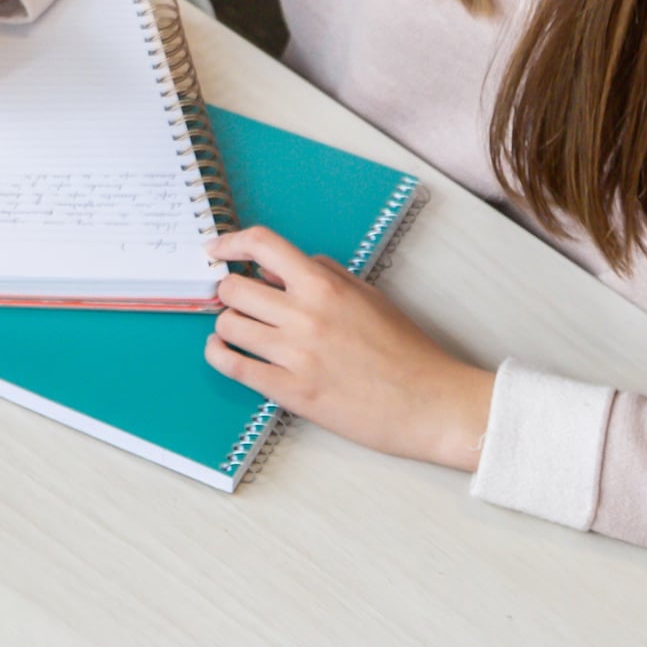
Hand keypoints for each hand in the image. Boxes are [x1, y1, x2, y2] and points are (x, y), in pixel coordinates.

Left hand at [207, 224, 495, 468]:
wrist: (430, 403)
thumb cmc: (406, 351)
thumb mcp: (369, 296)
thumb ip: (325, 274)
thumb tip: (280, 267)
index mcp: (326, 287)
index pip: (262, 245)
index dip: (230, 243)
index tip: (216, 250)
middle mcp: (305, 315)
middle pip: (233, 289)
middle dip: (230, 292)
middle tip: (239, 301)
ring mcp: (295, 355)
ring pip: (227, 325)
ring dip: (229, 325)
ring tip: (242, 329)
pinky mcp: (290, 391)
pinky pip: (232, 367)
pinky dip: (220, 355)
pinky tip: (224, 352)